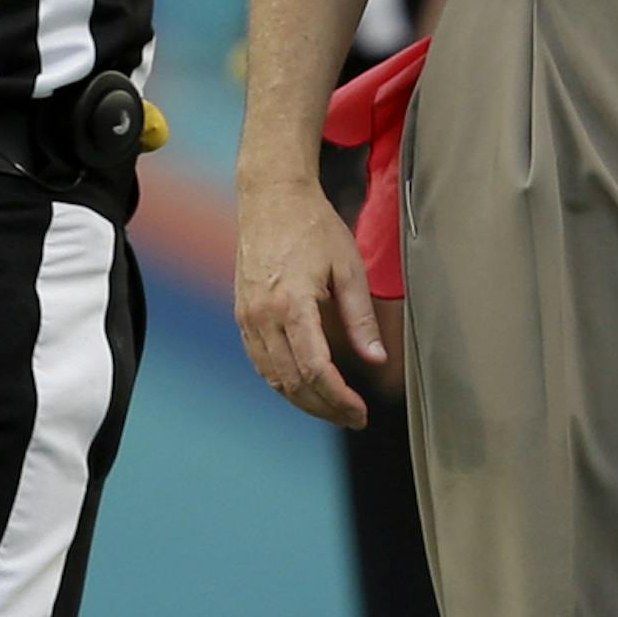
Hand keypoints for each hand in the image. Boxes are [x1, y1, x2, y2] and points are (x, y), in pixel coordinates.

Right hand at [236, 174, 385, 427]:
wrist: (271, 197)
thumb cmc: (314, 226)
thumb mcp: (348, 268)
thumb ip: (361, 318)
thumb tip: (375, 360)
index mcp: (291, 303)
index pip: (314, 370)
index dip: (339, 399)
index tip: (361, 412)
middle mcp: (262, 316)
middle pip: (292, 382)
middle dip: (325, 408)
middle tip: (354, 418)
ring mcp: (247, 317)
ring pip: (273, 378)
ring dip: (304, 401)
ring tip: (335, 409)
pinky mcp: (242, 315)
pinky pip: (261, 362)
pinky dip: (283, 382)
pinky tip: (307, 388)